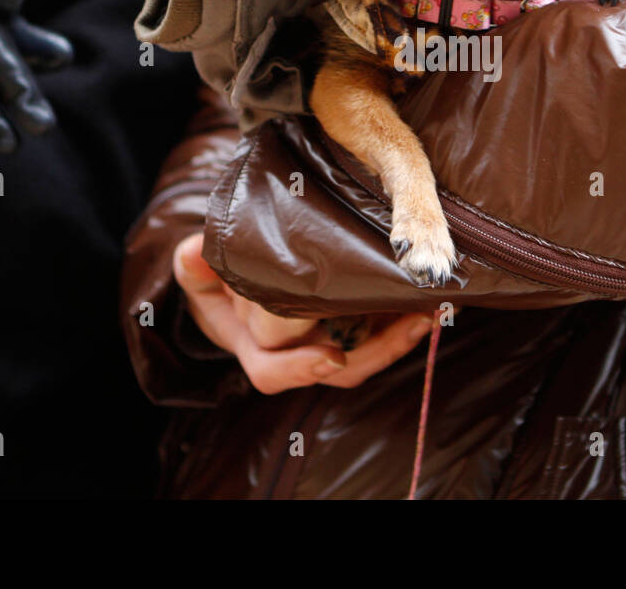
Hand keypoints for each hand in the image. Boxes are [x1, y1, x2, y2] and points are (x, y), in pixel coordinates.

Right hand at [172, 234, 434, 393]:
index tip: (333, 355)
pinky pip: (380, 327)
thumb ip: (195, 265)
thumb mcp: (198, 270)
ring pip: (369, 352)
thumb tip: (195, 253)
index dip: (303, 368)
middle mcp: (297, 350)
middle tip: (413, 323)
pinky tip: (428, 296)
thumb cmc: (216, 276)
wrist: (238, 272)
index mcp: (256, 345)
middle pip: (342, 368)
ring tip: (431, 309)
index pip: (275, 371)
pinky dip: (404, 315)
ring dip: (402, 334)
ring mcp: (328, 337)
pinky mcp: (352, 320)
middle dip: (380, 351)